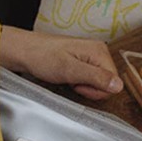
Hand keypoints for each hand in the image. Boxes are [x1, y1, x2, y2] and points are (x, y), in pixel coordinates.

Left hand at [0, 27, 121, 101]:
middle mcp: (98, 52)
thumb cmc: (42, 57)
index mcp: (99, 51)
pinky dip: (77, 82)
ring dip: (82, 85)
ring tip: (67, 76)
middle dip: (89, 88)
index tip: (78, 83)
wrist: (24, 51)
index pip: (114, 82)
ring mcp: (90, 56)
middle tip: (71, 79)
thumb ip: (95, 77)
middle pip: (106, 83)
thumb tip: (118, 85)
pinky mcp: (82, 62)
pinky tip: (67, 76)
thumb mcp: (69, 70)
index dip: (95, 89)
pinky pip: (88, 79)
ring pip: (97, 83)